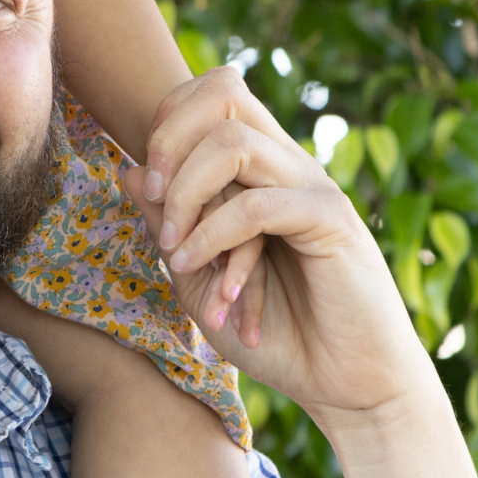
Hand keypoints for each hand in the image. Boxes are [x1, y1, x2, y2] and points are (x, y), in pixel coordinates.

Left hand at [125, 68, 435, 432]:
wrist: (349, 387)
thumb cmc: (277, 335)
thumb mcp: (199, 276)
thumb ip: (167, 224)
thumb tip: (128, 169)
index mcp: (263, 168)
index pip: (214, 93)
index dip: (168, 119)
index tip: (146, 182)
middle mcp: (289, 164)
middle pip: (224, 91)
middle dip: (170, 136)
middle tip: (151, 195)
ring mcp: (313, 187)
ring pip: (234, 143)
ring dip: (185, 191)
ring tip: (171, 247)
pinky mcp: (330, 222)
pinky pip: (257, 206)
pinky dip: (212, 234)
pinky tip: (194, 268)